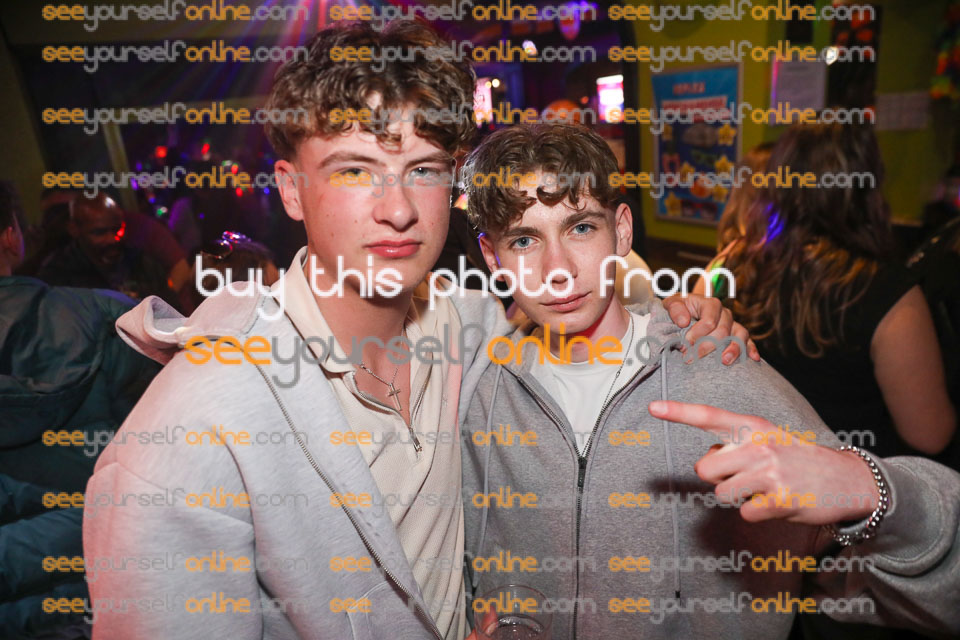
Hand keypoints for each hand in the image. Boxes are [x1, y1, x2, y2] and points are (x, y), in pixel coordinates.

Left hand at [649, 400, 879, 524]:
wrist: (847, 478)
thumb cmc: (797, 458)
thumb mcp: (767, 439)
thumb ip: (734, 446)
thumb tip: (707, 463)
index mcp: (753, 427)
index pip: (709, 416)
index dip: (678, 412)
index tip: (653, 407)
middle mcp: (759, 446)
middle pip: (704, 469)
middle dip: (717, 478)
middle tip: (745, 476)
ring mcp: (770, 473)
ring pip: (722, 495)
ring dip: (739, 498)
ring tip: (765, 489)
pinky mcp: (781, 500)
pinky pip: (746, 514)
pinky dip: (758, 514)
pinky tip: (779, 502)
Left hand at [661, 294, 759, 363]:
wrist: (686, 311)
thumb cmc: (680, 309)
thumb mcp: (672, 303)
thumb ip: (675, 309)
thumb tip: (683, 322)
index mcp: (710, 304)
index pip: (709, 321)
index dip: (697, 335)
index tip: (683, 346)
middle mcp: (724, 313)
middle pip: (722, 331)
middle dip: (706, 347)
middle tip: (691, 359)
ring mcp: (733, 324)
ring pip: (739, 335)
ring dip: (733, 349)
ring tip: (724, 362)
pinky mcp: (737, 334)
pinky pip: (748, 341)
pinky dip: (751, 349)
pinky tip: (753, 359)